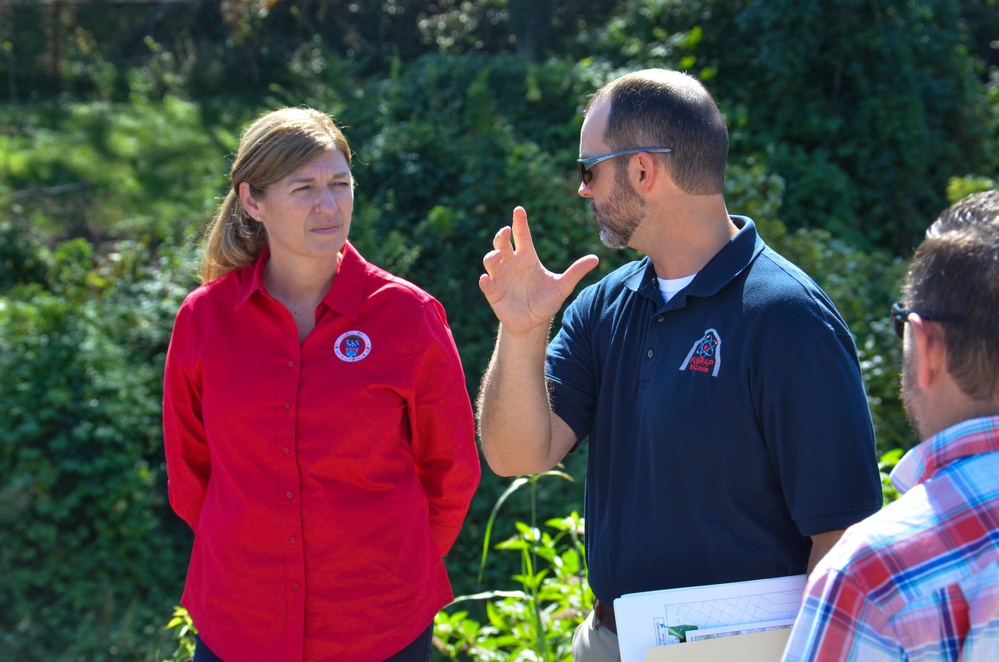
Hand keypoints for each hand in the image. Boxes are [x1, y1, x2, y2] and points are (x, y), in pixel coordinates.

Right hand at [479, 206, 598, 336]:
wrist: (533, 322)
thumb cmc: (546, 301)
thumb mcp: (562, 286)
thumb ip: (576, 272)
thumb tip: (596, 258)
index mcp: (527, 257)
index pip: (521, 235)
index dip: (519, 222)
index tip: (519, 210)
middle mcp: (511, 263)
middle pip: (502, 243)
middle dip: (501, 236)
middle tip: (505, 231)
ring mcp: (500, 277)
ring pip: (491, 261)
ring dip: (492, 257)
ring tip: (498, 256)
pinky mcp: (493, 292)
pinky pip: (486, 284)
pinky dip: (485, 281)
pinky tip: (486, 279)